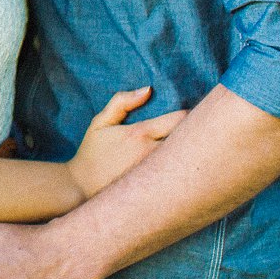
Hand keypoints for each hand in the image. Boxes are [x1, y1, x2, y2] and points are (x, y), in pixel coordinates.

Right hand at [66, 86, 185, 199]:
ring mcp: (157, 173)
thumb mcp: (100, 123)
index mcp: (140, 134)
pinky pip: (181, 175)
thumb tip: (149, 89)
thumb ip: (122, 102)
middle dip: (196, 133)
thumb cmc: (92, 154)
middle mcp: (153, 153)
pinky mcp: (159, 189)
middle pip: (191, 140)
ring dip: (193, 152)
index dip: (188, 114)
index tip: (186, 115)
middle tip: (196, 131)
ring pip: (189, 160)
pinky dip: (186, 169)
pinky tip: (183, 168)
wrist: (83, 188)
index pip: (180, 119)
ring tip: (194, 149)